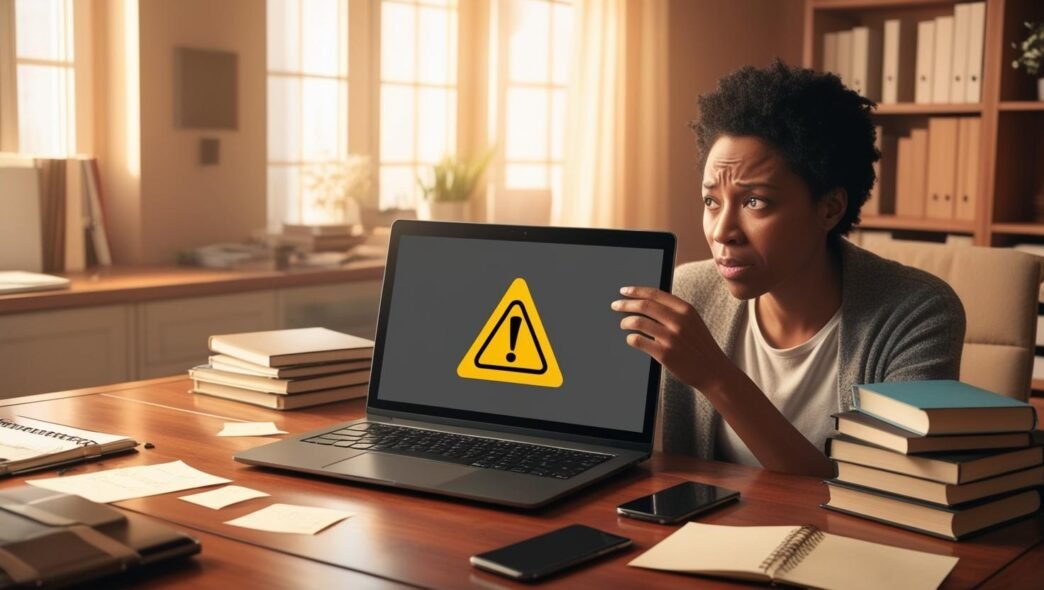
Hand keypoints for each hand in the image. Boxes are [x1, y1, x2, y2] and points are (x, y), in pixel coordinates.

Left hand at [612, 286, 730, 390]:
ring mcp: (671, 338)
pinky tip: (631, 339)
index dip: (636, 291)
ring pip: (638, 322)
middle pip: (644, 306)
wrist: (713, 371)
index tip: (624, 291)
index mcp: (686, 310)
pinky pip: (638, 341)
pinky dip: (631, 339)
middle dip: (626, 304)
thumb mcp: (693, 322)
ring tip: (623, 324)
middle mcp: (679, 321)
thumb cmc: (700, 346)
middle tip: (615, 305)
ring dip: (626, 322)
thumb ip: (675, 311)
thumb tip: (647, 302)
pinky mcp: (664, 354)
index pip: (655, 294)